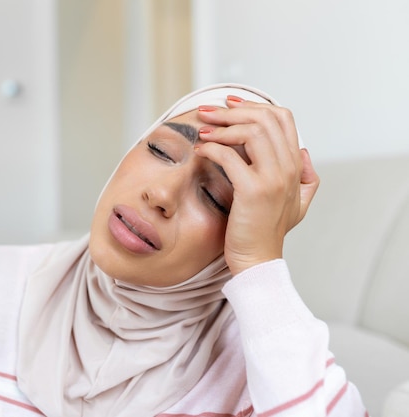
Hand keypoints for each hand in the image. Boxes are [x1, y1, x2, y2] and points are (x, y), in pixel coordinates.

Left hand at [193, 96, 318, 274]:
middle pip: (265, 119)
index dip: (254, 105)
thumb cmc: (268, 231)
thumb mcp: (297, 203)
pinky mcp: (253, 191)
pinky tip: (201, 150)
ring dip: (223, 126)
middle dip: (233, 110)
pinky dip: (213, 148)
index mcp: (296, 166)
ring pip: (252, 132)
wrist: (258, 260)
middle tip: (208, 111)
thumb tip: (304, 151)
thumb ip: (306, 177)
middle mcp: (289, 169)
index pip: (282, 118)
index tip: (229, 103)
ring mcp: (273, 179)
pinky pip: (231, 157)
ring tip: (203, 129)